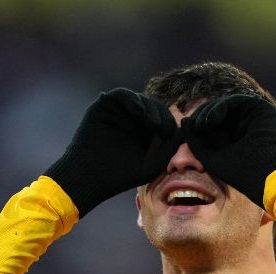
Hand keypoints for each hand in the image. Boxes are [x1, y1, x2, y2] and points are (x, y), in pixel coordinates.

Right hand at [44, 88, 180, 216]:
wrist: (91, 177)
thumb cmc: (120, 176)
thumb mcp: (152, 164)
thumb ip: (169, 148)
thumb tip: (184, 129)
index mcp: (142, 132)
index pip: (161, 118)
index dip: (169, 122)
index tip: (170, 135)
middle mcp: (129, 120)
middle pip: (152, 106)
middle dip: (161, 114)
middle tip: (162, 128)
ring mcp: (116, 112)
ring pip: (139, 99)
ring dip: (149, 107)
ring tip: (153, 123)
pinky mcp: (103, 106)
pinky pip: (121, 95)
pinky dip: (132, 100)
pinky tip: (139, 113)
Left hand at [183, 95, 275, 208]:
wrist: (261, 175)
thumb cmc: (237, 172)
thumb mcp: (209, 156)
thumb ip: (195, 140)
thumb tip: (184, 121)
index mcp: (234, 136)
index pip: (213, 122)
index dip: (199, 122)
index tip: (188, 128)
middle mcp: (244, 124)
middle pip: (218, 111)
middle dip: (202, 115)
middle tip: (193, 124)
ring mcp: (253, 116)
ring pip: (226, 105)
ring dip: (209, 111)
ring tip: (201, 123)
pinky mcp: (261, 109)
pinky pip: (236, 100)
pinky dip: (221, 106)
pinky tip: (212, 118)